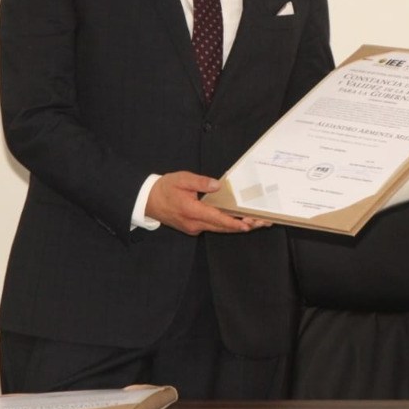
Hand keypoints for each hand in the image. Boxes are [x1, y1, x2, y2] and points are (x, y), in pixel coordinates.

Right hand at [145, 171, 271, 235]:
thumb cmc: (165, 188)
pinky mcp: (192, 228)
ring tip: (255, 223)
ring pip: (218, 229)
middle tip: (261, 223)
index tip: (248, 225)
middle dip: (242, 226)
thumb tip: (218, 185)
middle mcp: (194, 224)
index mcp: (192, 211)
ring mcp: (193, 228)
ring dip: (236, 227)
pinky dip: (225, 225)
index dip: (234, 223)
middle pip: (222, 227)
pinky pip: (212, 227)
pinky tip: (237, 220)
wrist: (147, 201)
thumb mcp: (182, 179)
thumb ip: (200, 182)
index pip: (217, 219)